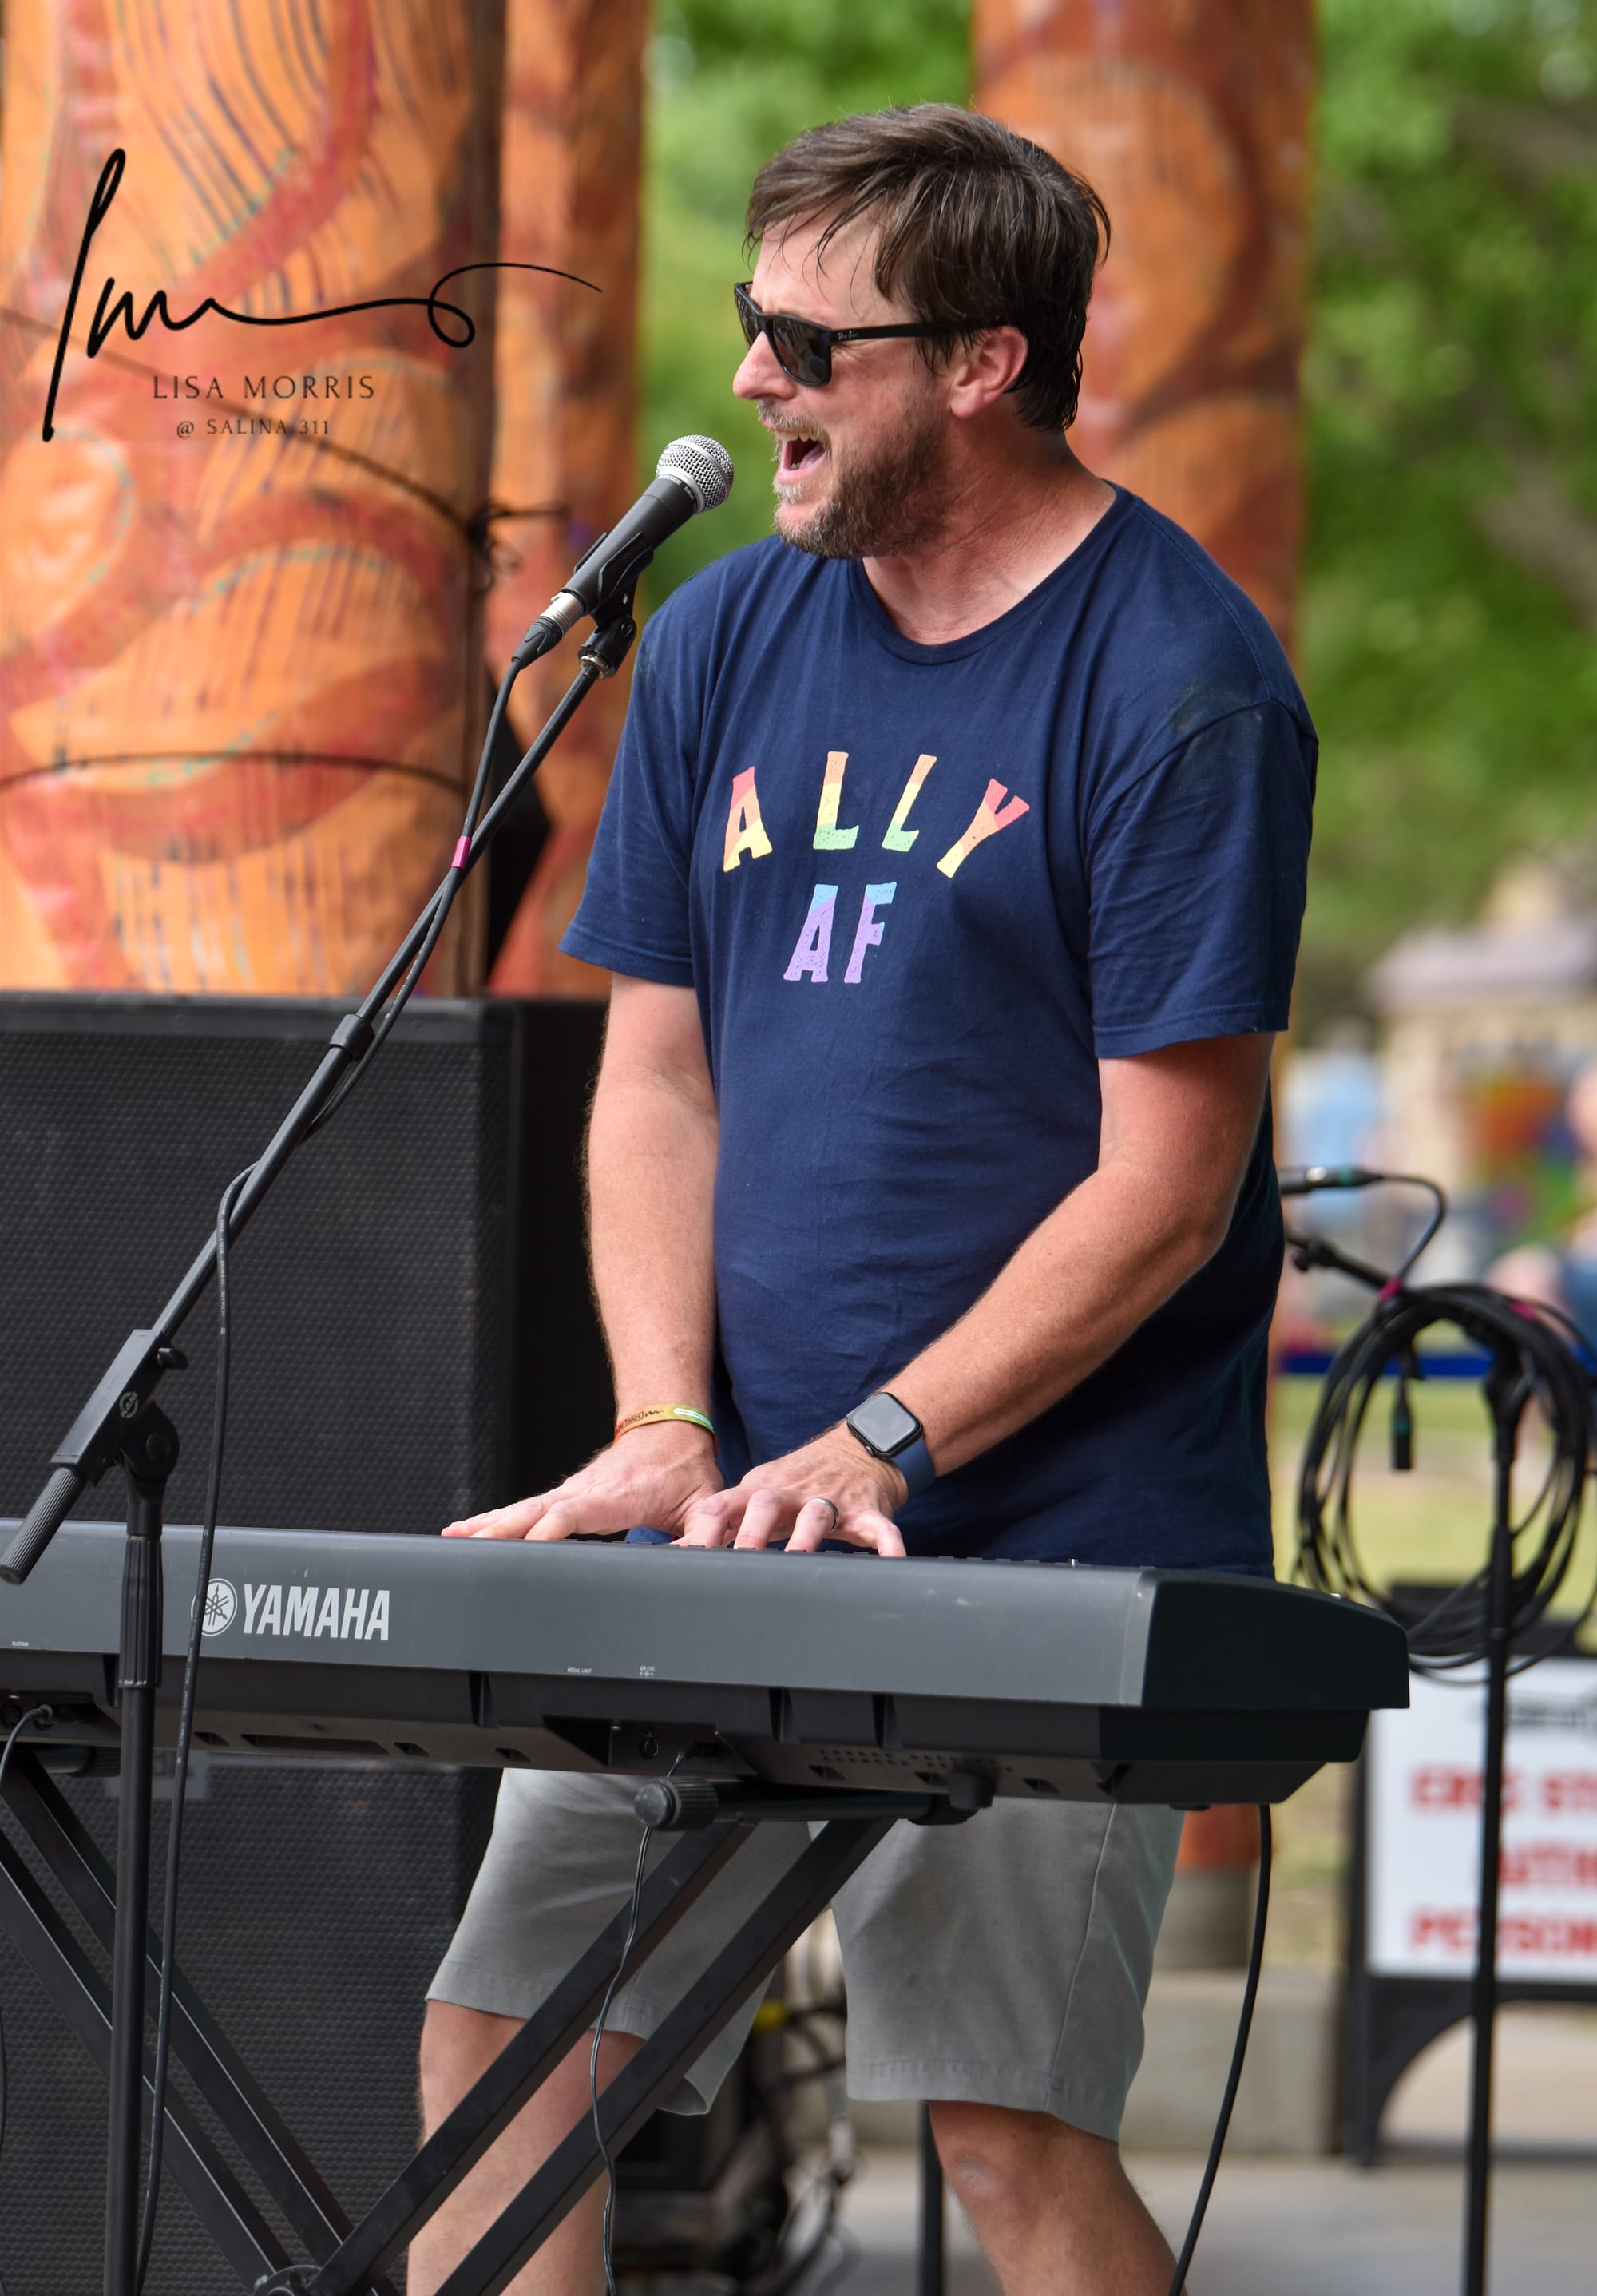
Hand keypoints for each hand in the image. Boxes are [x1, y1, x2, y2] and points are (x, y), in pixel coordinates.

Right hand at [441, 1422, 722, 1542]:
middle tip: (471, 1548)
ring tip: (455, 1540)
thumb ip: (703, 1534)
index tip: (529, 1547)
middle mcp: (587, 1490)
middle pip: (537, 1510)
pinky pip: (524, 1508)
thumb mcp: (704, 1503)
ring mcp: (571, 1491)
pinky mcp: (563, 1495)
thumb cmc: (685, 1469)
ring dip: (489, 1524)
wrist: (671, 1430)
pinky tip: (465, 1531)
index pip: (577, 1513)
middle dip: (504, 1530)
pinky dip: (493, 1519)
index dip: (551, 1529)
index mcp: (619, 1495)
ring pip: (523, 1509)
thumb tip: (696, 1560)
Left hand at [677, 1426, 906, 1556]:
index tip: (688, 1557)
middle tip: (741, 1563)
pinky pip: (879, 1529)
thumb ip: (723, 1521)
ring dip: (809, 1537)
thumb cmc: (801, 1481)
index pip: (724, 1504)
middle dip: (752, 1532)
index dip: (705, 1530)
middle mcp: (792, 1491)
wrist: (861, 1449)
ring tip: (801, 1562)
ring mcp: (831, 1497)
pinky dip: (887, 1546)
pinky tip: (891, 1563)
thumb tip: (677, 1551)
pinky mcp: (868, 1509)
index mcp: (761, 1489)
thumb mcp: (759, 1493)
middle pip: (766, 1504)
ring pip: (818, 1514)